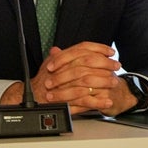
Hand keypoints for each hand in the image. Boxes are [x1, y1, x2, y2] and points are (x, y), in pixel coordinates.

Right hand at [1, 41, 123, 112]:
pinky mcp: (66, 103)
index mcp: (60, 60)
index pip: (82, 49)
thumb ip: (63, 54)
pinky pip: (84, 102)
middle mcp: (62, 71)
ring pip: (87, 83)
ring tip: (114, 83)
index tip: (110, 51)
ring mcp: (64, 87)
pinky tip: (107, 102)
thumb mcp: (51, 63)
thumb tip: (73, 45)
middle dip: (105, 65)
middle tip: (116, 67)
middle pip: (87, 64)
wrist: (31, 98)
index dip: (98, 48)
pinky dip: (97, 102)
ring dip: (103, 83)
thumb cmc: (42, 80)